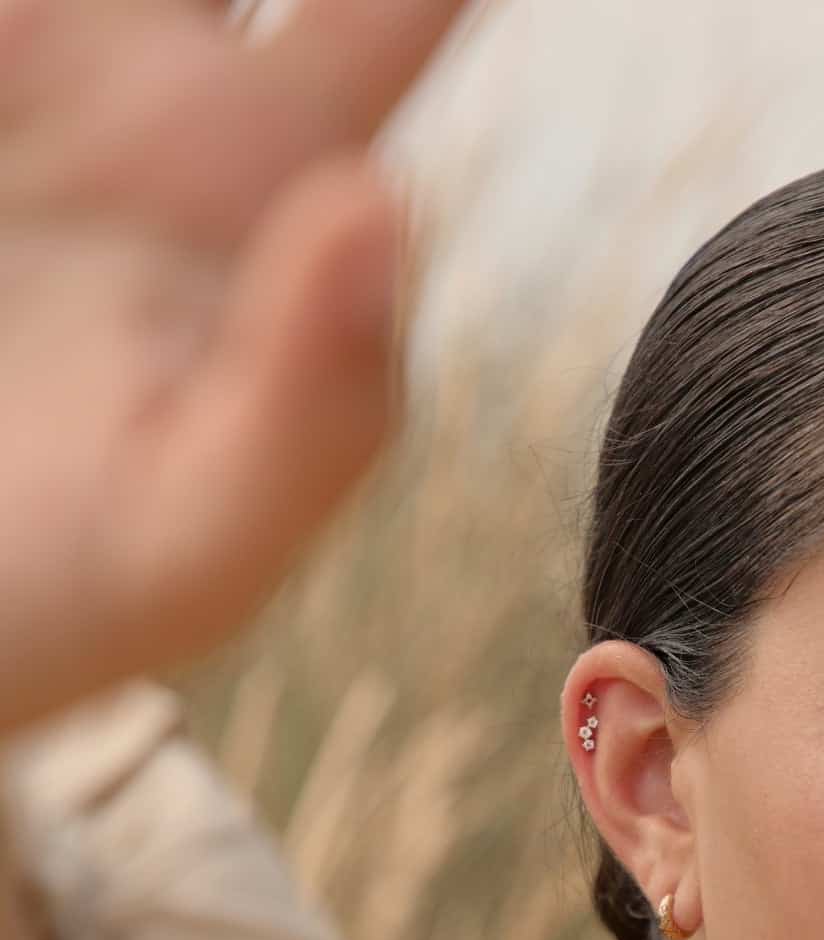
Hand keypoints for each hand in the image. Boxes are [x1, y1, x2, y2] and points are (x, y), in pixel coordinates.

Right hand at [0, 0, 468, 734]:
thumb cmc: (57, 598)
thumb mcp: (194, 543)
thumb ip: (314, 409)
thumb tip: (385, 202)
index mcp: (263, 184)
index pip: (388, 0)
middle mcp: (148, 89)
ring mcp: (36, 79)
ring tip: (86, 16)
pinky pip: (21, 29)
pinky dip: (34, 33)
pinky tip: (41, 46)